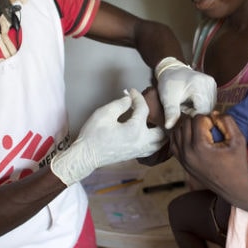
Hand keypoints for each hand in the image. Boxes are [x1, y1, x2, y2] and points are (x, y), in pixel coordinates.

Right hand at [51, 89, 165, 185]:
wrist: (86, 156)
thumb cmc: (93, 135)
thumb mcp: (105, 113)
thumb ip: (120, 104)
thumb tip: (129, 99)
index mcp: (135, 129)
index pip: (143, 108)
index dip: (138, 97)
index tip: (131, 91)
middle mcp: (141, 141)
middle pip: (161, 129)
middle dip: (157, 117)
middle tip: (148, 108)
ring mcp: (139, 150)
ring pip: (160, 142)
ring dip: (160, 131)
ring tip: (153, 121)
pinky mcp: (135, 155)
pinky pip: (153, 149)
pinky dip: (156, 141)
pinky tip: (149, 134)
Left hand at [155, 57, 216, 128]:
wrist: (171, 70)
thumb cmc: (169, 83)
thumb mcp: (167, 99)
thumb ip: (170, 113)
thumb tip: (168, 126)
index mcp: (198, 85)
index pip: (202, 110)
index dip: (192, 114)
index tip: (182, 110)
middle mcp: (208, 83)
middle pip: (207, 109)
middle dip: (195, 112)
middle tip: (183, 107)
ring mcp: (212, 83)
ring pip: (210, 106)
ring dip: (199, 109)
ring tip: (187, 104)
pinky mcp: (212, 84)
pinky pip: (211, 101)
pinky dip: (202, 104)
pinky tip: (192, 101)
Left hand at [169, 112, 247, 196]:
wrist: (234, 188)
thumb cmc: (238, 163)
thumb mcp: (238, 139)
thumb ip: (227, 121)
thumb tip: (213, 113)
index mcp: (199, 146)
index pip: (197, 119)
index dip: (209, 119)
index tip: (217, 127)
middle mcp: (187, 153)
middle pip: (185, 123)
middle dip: (198, 121)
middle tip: (210, 129)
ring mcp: (182, 159)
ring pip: (177, 131)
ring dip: (189, 128)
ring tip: (202, 133)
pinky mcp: (182, 163)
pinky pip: (173, 143)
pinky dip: (181, 137)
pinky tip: (193, 138)